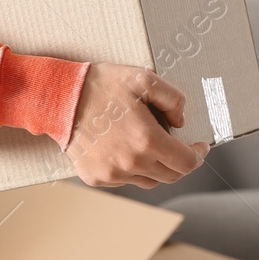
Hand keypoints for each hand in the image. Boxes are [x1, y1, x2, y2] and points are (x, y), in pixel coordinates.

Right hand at [65, 63, 210, 189]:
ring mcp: (112, 174)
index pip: (186, 163)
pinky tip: (125, 150)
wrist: (59, 99)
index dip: (198, 156)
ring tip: (149, 146)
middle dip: (180, 161)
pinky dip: (132, 170)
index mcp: (146, 140)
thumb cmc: (101, 86)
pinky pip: (125, 181)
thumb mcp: (144, 78)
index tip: (199, 147)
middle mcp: (131, 163)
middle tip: (178, 147)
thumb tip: (180, 122)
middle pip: (171, 176)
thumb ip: (173, 98)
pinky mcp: (96, 178)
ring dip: (156, 167)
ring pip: (149, 181)